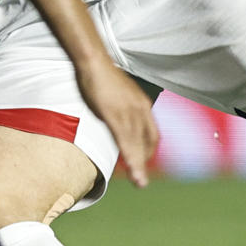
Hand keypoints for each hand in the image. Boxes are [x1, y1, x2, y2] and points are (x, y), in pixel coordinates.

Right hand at [75, 60, 157, 188]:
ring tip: (140, 183)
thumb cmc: (103, 76)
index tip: (143, 162)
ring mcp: (128, 112)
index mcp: (142, 105)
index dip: (148, 150)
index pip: (152, 134)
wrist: (94, 61)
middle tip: (141, 180)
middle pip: (148, 142)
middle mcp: (141, 110)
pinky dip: (130, 156)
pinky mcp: (114, 114)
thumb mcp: (120, 94)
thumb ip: (123, 109)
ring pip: (137, 145)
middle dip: (145, 162)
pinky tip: (132, 168)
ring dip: (139, 166)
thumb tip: (119, 118)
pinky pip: (124, 140)